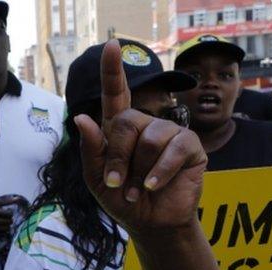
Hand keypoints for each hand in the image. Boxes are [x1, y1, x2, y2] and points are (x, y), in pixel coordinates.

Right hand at [0, 196, 17, 237]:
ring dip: (7, 226)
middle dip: (9, 219)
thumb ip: (5, 201)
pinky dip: (2, 231)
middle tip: (5, 218)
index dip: (10, 213)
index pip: (9, 214)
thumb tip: (17, 199)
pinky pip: (1, 235)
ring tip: (3, 222)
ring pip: (6, 229)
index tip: (7, 212)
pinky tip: (0, 227)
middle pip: (8, 222)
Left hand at [74, 40, 207, 237]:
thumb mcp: (96, 178)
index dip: (113, 70)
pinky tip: (152, 186)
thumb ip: (90, 150)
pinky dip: (159, 171)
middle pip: (126, 121)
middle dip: (117, 156)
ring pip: (150, 137)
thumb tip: (81, 118)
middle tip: (116, 182)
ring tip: (136, 188)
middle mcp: (145, 125)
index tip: (112, 45)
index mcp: (119, 129)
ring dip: (138, 169)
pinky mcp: (190, 147)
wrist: (149, 224)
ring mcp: (169, 133)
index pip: (116, 94)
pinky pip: (174, 148)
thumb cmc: (121, 199)